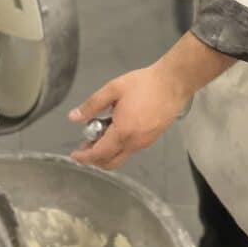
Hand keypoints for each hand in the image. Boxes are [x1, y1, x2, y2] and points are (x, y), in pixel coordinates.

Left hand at [67, 65, 188, 170]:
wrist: (173, 83)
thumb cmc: (145, 84)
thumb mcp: (114, 89)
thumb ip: (92, 105)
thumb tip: (74, 117)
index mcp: (122, 132)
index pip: (98, 154)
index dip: (84, 157)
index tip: (75, 155)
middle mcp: (134, 143)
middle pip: (110, 163)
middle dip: (94, 159)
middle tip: (85, 146)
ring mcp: (145, 142)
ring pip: (121, 157)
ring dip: (107, 152)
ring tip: (101, 132)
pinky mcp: (152, 138)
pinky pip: (131, 149)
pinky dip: (119, 146)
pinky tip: (118, 128)